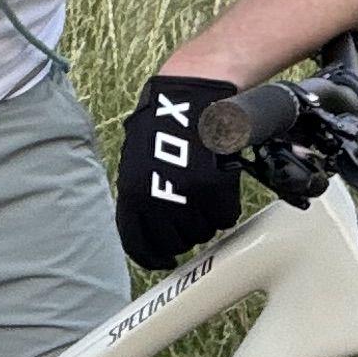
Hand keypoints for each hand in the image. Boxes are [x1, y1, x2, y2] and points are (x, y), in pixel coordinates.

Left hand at [115, 70, 243, 271]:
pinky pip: (224, 217)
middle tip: (190, 218)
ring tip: (204, 197)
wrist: (193, 96)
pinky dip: (225, 209)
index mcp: (132, 193)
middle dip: (184, 236)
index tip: (164, 260)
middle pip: (174, 242)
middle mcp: (157, 198)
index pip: (139, 244)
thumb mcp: (136, 162)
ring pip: (202, 233)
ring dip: (205, 222)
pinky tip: (220, 190)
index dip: (153, 257)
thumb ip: (139, 197)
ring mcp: (187, 194)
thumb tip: (144, 230)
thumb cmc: (165, 124)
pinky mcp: (215, 187)